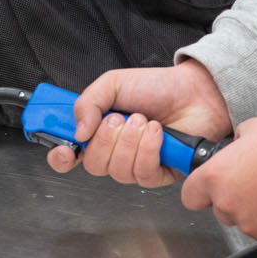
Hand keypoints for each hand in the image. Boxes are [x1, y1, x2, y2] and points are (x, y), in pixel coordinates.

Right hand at [45, 60, 232, 185]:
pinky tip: (157, 133)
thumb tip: (77, 132)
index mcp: (97, 130)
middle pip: (93, 165)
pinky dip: (149, 150)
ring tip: (143, 120)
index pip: (69, 154)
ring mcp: (135, 164)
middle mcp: (114, 151)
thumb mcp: (114, 83)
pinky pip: (143, 174)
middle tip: (119, 118)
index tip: (65, 149)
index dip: (61, 157)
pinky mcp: (158, 174)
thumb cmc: (157, 87)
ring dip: (130, 142)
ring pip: (118, 171)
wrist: (195, 93)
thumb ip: (88, 102)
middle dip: (106, 139)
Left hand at [180, 116, 256, 248]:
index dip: (200, 191)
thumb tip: (238, 146)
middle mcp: (230, 207)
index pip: (190, 196)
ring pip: (247, 222)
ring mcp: (254, 227)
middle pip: (221, 211)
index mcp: (217, 178)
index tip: (210, 187)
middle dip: (234, 199)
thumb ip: (237, 141)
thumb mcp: (254, 127)